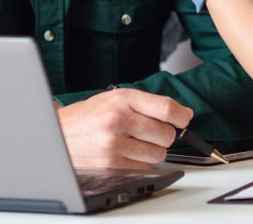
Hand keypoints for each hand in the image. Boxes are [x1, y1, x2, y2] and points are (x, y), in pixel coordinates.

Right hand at [57, 89, 191, 168]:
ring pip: (158, 153)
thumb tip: (182, 115)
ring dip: (155, 149)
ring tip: (140, 142)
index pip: (166, 108)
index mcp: (123, 100)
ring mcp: (113, 145)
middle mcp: (119, 121)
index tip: (185, 119)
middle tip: (156, 131)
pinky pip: (144, 166)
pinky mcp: (110, 165)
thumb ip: (149, 104)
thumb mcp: (117, 97)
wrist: (57, 134)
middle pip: (166, 133)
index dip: (182, 116)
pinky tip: (129, 152)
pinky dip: (142, 161)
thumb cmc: (89, 115)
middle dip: (167, 134)